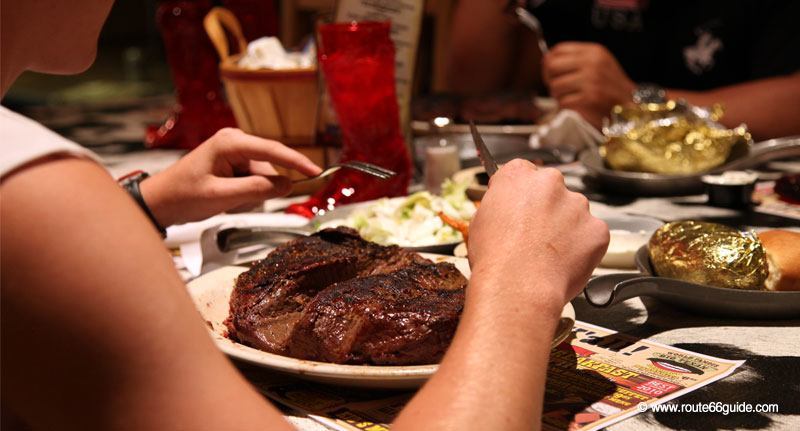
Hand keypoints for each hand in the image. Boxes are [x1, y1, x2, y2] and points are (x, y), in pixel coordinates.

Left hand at [140, 128, 321, 226]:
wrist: (162, 201)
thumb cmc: (183, 196)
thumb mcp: (221, 196)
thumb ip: (256, 190)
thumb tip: (288, 185)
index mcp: (230, 142)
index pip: (272, 151)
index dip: (297, 162)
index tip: (317, 173)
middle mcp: (235, 141)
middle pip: (268, 168)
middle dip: (257, 190)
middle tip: (232, 202)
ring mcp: (236, 152)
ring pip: (263, 178)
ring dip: (249, 195)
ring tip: (225, 201)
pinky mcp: (236, 163)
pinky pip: (255, 181)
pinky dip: (245, 195)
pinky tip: (226, 198)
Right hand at [467, 160, 608, 315]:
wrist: (518, 286)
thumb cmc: (495, 258)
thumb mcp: (479, 222)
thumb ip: (499, 206)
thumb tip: (505, 212)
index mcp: (518, 175)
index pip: (523, 173)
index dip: (521, 195)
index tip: (520, 210)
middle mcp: (550, 182)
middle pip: (552, 190)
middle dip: (547, 209)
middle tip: (535, 236)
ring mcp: (577, 204)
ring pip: (574, 212)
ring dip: (566, 227)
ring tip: (549, 254)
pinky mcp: (597, 228)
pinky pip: (592, 234)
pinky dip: (583, 247)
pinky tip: (564, 262)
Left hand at [543, 42, 635, 127]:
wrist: (633, 106)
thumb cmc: (611, 87)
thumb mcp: (599, 64)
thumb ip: (576, 60)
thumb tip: (547, 62)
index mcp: (594, 51)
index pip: (558, 49)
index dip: (548, 62)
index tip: (551, 73)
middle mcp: (592, 63)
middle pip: (552, 66)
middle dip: (550, 79)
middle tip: (557, 88)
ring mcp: (591, 80)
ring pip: (555, 86)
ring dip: (558, 96)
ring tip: (570, 98)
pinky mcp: (590, 98)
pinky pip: (563, 102)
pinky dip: (566, 107)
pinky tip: (576, 106)